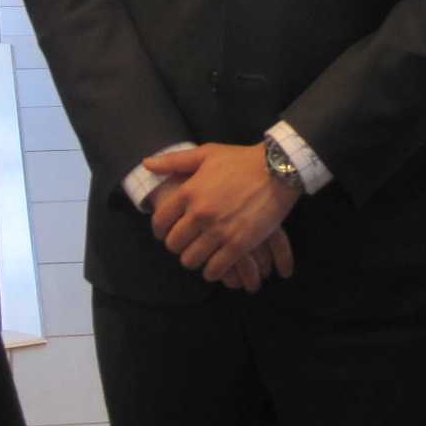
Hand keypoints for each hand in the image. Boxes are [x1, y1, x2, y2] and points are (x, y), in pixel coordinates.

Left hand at [144, 144, 298, 282]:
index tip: (168, 232)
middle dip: (179, 246)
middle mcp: (200, 214)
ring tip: (203, 254)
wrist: (278, 169)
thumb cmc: (242, 160)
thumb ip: (175, 161)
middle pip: (174, 244)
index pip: (160, 222)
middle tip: (189, 243)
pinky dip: (213, 271)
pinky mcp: (239, 244)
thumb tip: (147, 164)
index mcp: (189, 192)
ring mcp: (219, 231)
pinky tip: (217, 265)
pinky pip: (215, 269)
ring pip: (191, 260)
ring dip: (195, 260)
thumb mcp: (207, 153)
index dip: (161, 231)